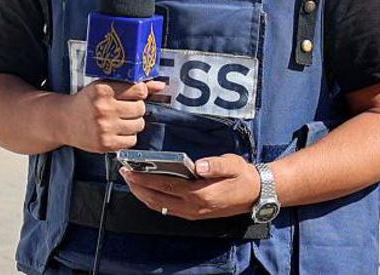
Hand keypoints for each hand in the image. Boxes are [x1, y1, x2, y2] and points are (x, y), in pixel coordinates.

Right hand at [61, 79, 163, 152]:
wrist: (64, 121)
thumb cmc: (86, 102)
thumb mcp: (104, 87)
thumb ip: (132, 86)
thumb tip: (160, 85)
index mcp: (103, 90)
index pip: (139, 90)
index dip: (140, 92)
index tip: (133, 94)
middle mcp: (104, 108)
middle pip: (141, 108)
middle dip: (136, 108)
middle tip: (124, 108)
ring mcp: (105, 127)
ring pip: (139, 125)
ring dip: (133, 123)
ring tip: (119, 120)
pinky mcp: (106, 144)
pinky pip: (132, 140)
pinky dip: (127, 136)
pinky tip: (116, 131)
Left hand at [120, 154, 260, 220]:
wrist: (256, 194)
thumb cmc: (242, 175)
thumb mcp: (232, 165)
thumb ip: (215, 165)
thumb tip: (199, 165)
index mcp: (201, 193)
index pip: (166, 186)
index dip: (146, 179)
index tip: (130, 170)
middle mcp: (194, 206)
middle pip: (158, 198)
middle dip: (138, 186)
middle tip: (124, 173)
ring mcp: (193, 212)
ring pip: (161, 206)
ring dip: (143, 195)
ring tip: (131, 181)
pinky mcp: (194, 214)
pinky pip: (168, 209)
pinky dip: (154, 201)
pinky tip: (147, 191)